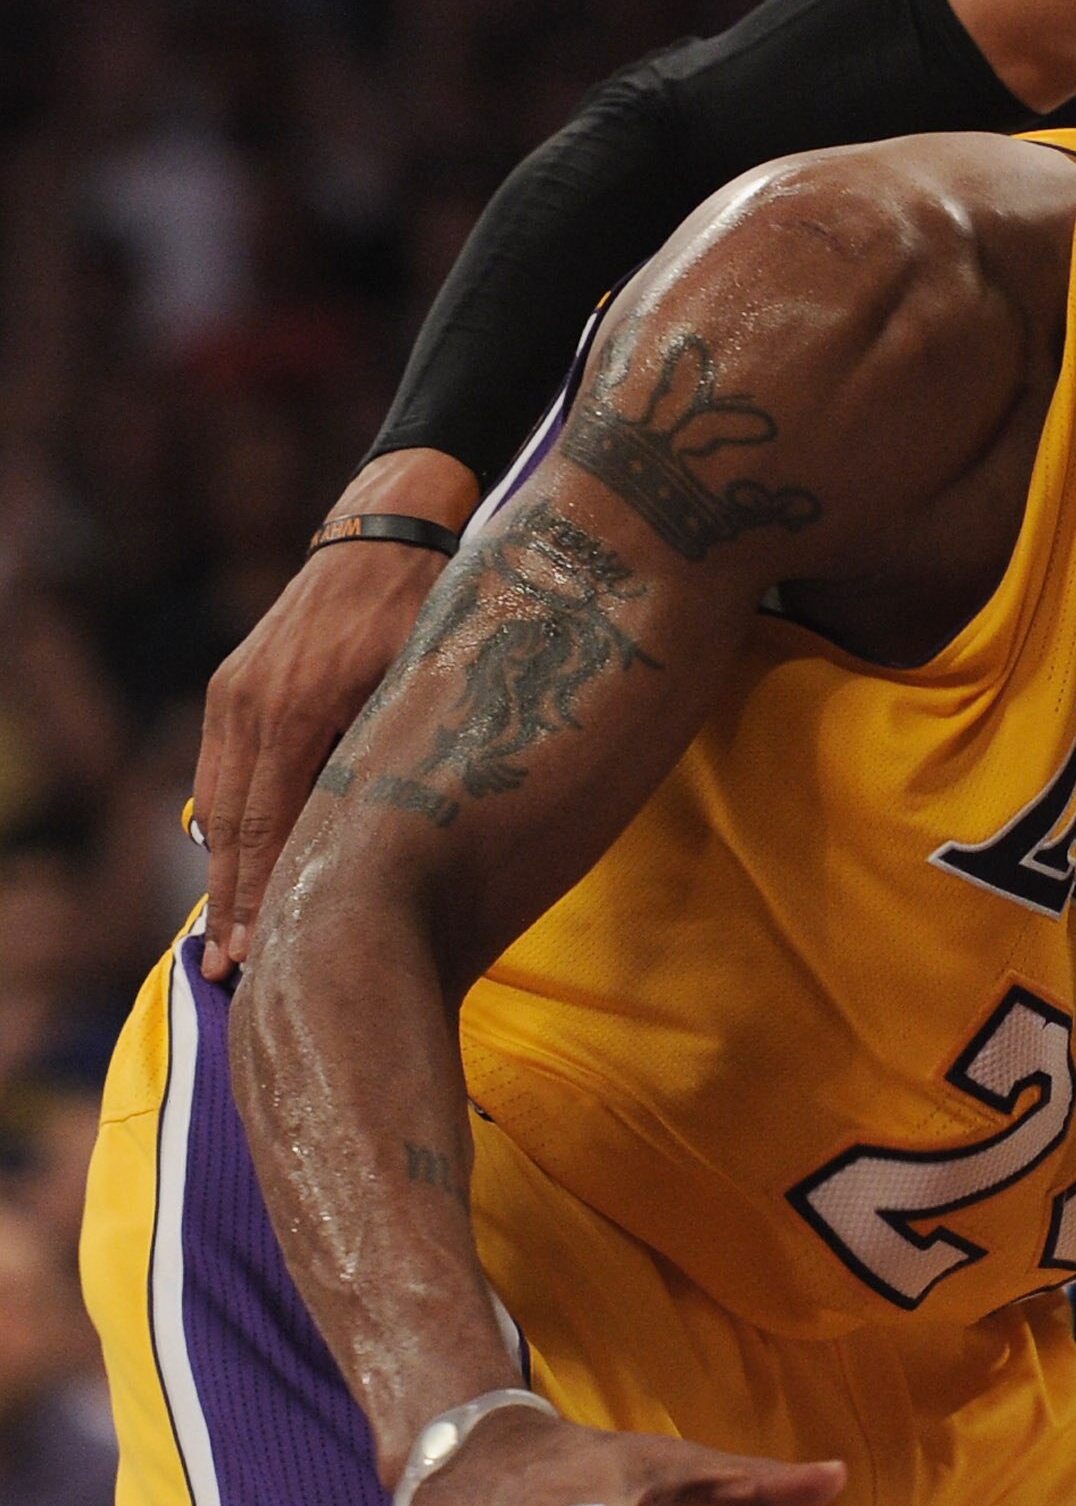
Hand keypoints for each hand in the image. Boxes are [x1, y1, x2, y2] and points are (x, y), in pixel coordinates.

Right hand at [195, 451, 476, 978]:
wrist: (384, 531)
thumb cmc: (427, 608)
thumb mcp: (424, 679)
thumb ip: (395, 754)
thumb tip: (390, 843)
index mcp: (299, 708)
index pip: (272, 825)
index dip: (263, 896)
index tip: (257, 955)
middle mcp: (252, 703)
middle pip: (233, 827)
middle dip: (231, 904)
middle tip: (230, 974)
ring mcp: (234, 692)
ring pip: (217, 803)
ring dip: (222, 871)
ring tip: (226, 937)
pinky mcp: (232, 684)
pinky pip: (219, 770)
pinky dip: (224, 823)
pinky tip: (233, 867)